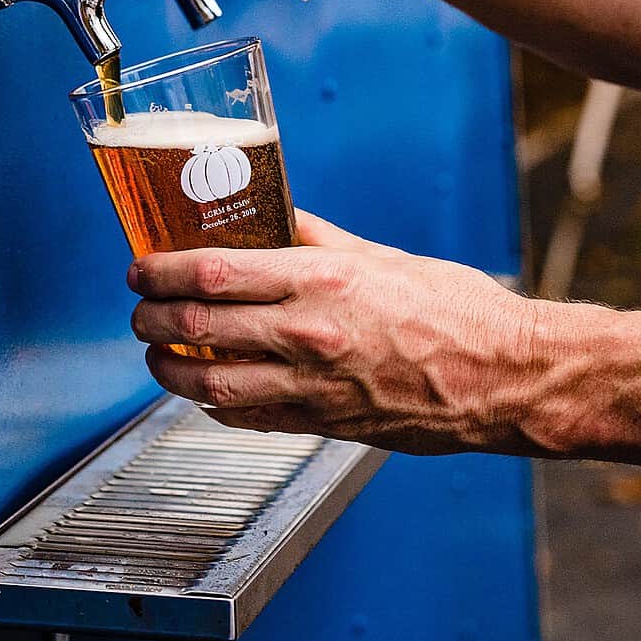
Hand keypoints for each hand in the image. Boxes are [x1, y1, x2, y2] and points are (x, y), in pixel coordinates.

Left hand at [128, 211, 538, 455]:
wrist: (502, 378)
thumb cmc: (455, 310)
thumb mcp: (380, 255)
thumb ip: (315, 238)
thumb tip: (271, 215)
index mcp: (321, 280)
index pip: (214, 272)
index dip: (163, 271)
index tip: (141, 267)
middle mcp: (309, 334)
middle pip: (199, 326)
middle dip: (152, 319)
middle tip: (138, 310)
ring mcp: (314, 387)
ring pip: (211, 383)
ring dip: (169, 369)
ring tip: (155, 354)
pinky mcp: (325, 426)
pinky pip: (248, 417)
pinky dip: (212, 403)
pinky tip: (203, 389)